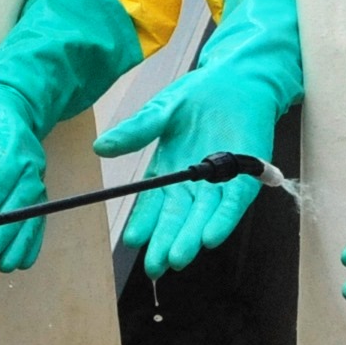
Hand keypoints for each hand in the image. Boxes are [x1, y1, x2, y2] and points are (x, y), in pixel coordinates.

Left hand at [0, 83, 50, 270]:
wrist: (12, 108)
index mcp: (10, 141)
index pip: (1, 173)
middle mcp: (30, 161)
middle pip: (20, 199)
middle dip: (2, 230)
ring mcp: (38, 177)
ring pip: (32, 213)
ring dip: (19, 241)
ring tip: (3, 265)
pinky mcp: (38, 191)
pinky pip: (38, 217)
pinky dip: (31, 240)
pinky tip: (22, 261)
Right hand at [95, 70, 277, 278]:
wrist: (238, 77)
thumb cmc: (200, 94)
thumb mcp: (161, 111)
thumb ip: (136, 131)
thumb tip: (100, 147)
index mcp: (169, 171)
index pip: (153, 205)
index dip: (144, 224)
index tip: (132, 241)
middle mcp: (193, 184)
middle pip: (176, 219)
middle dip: (165, 244)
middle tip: (155, 267)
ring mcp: (220, 183)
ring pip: (202, 218)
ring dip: (190, 239)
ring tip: (177, 259)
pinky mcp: (244, 176)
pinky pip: (232, 204)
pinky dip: (222, 221)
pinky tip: (209, 238)